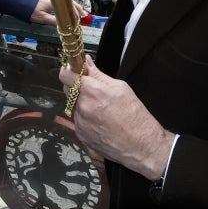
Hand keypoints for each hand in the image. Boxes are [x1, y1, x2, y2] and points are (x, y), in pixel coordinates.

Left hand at [27, 0, 83, 25]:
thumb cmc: (30, 9)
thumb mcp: (41, 18)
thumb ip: (53, 21)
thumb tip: (64, 26)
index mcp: (55, 2)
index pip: (70, 6)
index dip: (76, 13)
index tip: (81, 19)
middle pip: (69, 2)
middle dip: (77, 9)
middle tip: (83, 16)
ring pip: (65, 1)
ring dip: (71, 7)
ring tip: (76, 14)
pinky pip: (60, 1)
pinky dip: (66, 6)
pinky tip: (65, 10)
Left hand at [59, 62, 172, 180]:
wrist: (141, 145)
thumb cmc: (135, 116)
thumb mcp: (120, 88)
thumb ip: (98, 75)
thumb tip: (87, 62)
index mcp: (92, 92)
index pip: (66, 76)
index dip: (69, 70)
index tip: (73, 69)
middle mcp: (82, 107)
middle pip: (68, 90)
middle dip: (77, 86)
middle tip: (93, 89)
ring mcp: (80, 123)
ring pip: (73, 106)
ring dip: (82, 103)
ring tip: (102, 110)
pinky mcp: (81, 135)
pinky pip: (78, 120)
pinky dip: (85, 118)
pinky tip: (101, 121)